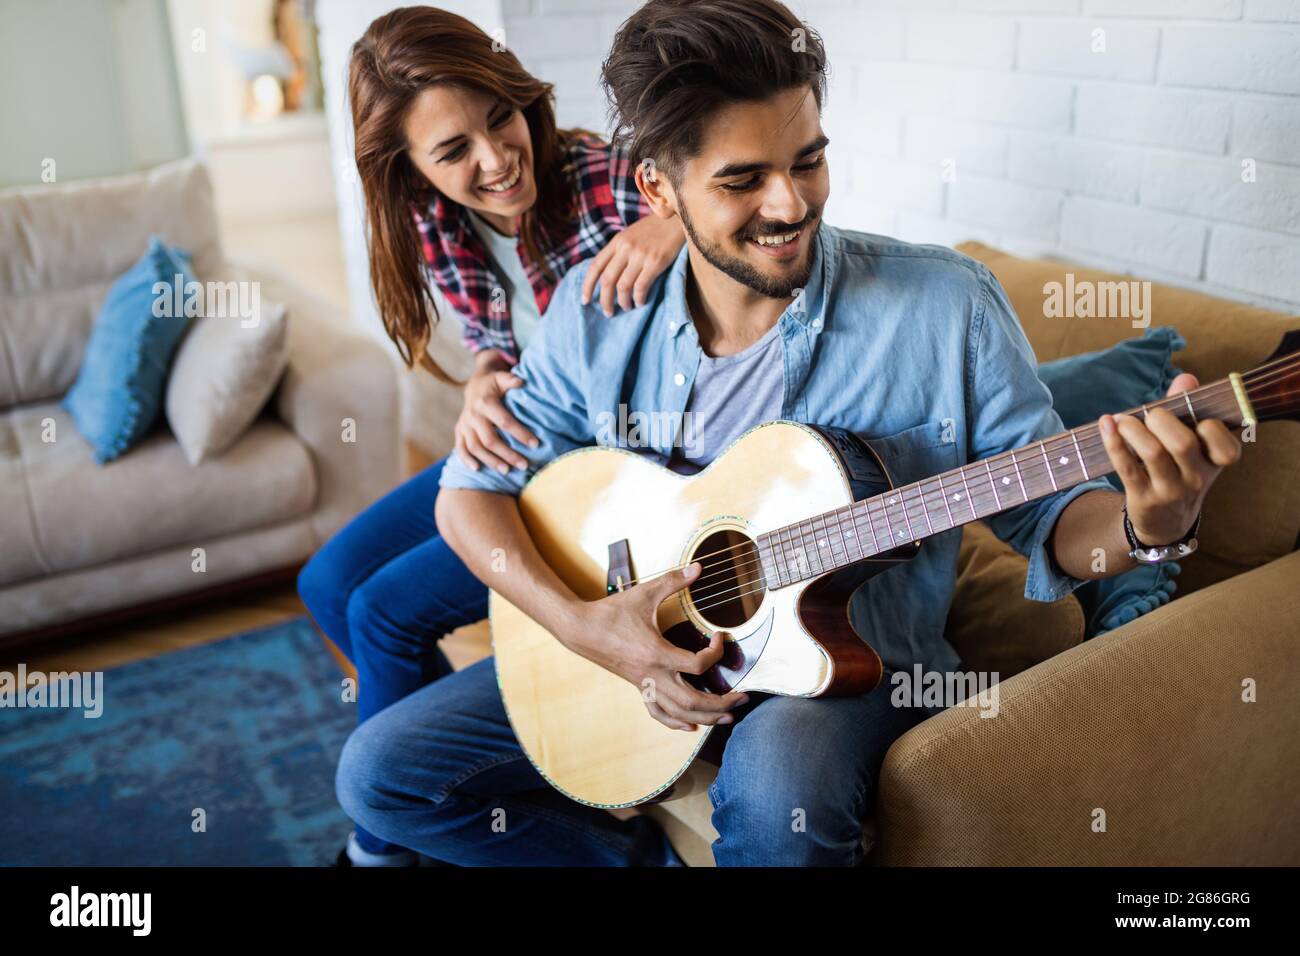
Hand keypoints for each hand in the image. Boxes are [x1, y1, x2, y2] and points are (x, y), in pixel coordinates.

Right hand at [454, 351, 539, 473]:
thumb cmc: (494, 384)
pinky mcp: (459, 431)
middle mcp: (473, 415)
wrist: (474, 386)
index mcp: (485, 403)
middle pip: (489, 440)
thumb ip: (510, 379)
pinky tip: (477, 469)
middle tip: (524, 465)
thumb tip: (521, 382)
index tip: (535, 444)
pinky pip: (460, 448)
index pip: (504, 422)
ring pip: (475, 447)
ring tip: (507, 471)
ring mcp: (464, 425)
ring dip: (491, 461)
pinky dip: (466, 460)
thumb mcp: (501, 378)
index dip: (520, 433)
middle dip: (507, 454)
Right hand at [561, 562, 749, 731]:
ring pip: (679, 713)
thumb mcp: (645, 593)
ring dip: (705, 717)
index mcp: (658, 653)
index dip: (717, 652)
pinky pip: (658, 712)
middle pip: (693, 701)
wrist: (581, 629)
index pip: (698, 665)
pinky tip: (690, 726)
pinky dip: (676, 723)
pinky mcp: (639, 687)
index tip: (720, 636)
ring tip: (727, 716)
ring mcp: (645, 684)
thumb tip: (697, 567)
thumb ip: (673, 581)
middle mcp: (653, 675)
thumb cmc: (612, 612)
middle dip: (721, 703)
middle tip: (742, 697)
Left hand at [580, 215, 683, 316]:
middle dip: (604, 300)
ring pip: (623, 286)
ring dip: (622, 302)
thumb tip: (609, 275)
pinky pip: (641, 287)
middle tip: (608, 313)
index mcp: (617, 241)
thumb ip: (620, 251)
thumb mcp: (631, 235)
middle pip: (607, 280)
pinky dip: (638, 299)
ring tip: (626, 308)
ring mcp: (640, 255)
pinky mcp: (655, 262)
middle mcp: (625, 248)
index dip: (587, 286)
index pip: (595, 266)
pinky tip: (640, 302)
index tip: (585, 300)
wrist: (678, 217)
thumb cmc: (656, 229)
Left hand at [1099, 373, 1241, 546]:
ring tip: (1122, 419)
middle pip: (1182, 443)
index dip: (1209, 426)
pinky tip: (1106, 424)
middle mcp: (1196, 478)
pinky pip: (1126, 466)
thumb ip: (1187, 409)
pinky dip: (1113, 442)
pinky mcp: (1141, 497)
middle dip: (1161, 420)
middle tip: (1150, 414)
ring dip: (1133, 429)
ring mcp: (1169, 490)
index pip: (1225, 446)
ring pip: (1153, 454)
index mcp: (1215, 463)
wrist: (1166, 521)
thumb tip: (1186, 378)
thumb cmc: (1179, 470)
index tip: (1191, 418)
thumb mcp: (1192, 445)